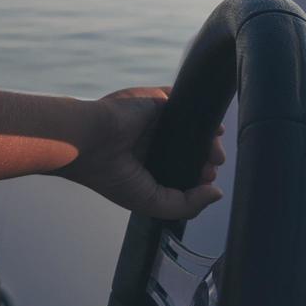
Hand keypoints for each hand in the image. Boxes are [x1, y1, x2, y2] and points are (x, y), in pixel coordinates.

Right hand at [59, 86, 224, 219]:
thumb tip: (216, 193)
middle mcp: (152, 143)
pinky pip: (184, 100)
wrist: (89, 141)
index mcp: (147, 165)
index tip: (206, 179)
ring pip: (191, 126)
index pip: (181, 168)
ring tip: (214, 150)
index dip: (199, 174)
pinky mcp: (155, 100)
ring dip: (208, 136)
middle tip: (212, 164)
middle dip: (207, 157)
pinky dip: (199, 110)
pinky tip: (210, 124)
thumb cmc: (112, 175)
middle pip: (190, 147)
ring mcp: (154, 121)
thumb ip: (187, 204)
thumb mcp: (154, 203)